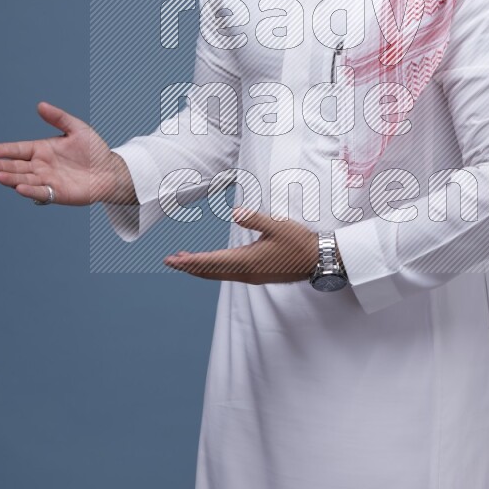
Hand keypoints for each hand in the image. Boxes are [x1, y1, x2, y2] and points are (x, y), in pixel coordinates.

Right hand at [0, 101, 135, 205]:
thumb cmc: (94, 150)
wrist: (110, 170)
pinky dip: (30, 190)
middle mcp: (41, 166)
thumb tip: (40, 105)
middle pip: (17, 166)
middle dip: (2, 166)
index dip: (4, 150)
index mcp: (42, 149)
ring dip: (11, 179)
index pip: (18, 149)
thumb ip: (59, 117)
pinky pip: (41, 192)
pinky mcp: (57, 194)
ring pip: (24, 179)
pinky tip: (20, 188)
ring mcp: (47, 180)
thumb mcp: (77, 128)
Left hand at [163, 206, 320, 283]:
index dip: (189, 261)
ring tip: (185, 260)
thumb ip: (255, 218)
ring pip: (218, 273)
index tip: (171, 260)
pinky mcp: (257, 274)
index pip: (210, 262)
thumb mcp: (278, 225)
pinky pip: (228, 273)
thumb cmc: (299, 242)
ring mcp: (251, 275)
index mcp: (247, 261)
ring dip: (200, 267)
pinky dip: (214, 268)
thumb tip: (234, 212)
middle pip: (210, 271)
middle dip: (189, 266)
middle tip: (170, 261)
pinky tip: (212, 262)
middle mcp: (245, 272)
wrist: (318, 260)